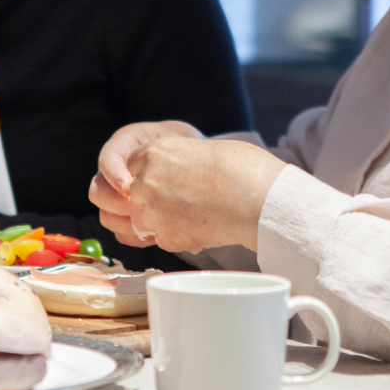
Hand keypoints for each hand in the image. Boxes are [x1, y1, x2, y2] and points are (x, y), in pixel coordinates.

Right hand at [89, 121, 203, 246]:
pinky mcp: (128, 219)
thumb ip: (164, 153)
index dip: (113, 176)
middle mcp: (113, 174)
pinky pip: (121, 234)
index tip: (128, 188)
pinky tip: (155, 233)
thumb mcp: (175, 137)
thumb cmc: (183, 144)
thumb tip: (155, 178)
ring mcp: (118, 198)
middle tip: (141, 207)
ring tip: (150, 224)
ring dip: (125, 224)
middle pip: (97, 192)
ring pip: (106, 216)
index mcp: (122, 146)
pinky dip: (135, 237)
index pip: (106, 160)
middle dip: (117, 204)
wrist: (191, 159)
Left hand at [127, 137, 285, 253]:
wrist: (257, 196)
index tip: (166, 182)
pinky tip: (203, 228)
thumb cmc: (238, 167)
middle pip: (138, 195)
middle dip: (156, 200)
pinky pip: (164, 240)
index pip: (132, 166)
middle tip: (187, 201)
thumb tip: (164, 178)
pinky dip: (180, 238)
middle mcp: (148, 179)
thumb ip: (170, 163)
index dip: (150, 177)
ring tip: (199, 215)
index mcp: (154, 152)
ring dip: (167, 221)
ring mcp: (155, 209)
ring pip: (149, 220)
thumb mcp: (195, 150)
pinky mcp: (166, 235)